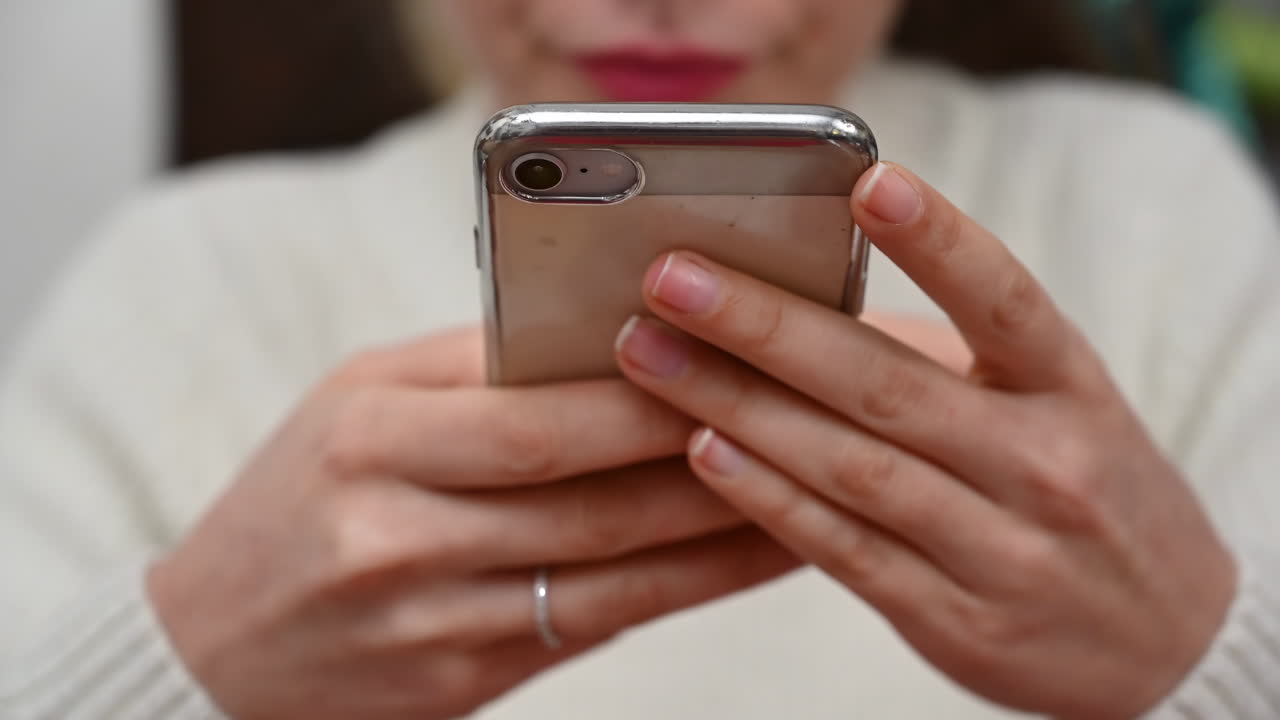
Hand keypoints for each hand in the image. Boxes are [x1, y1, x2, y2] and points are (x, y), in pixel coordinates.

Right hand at [148, 327, 794, 719]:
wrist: (215, 644)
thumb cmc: (296, 494)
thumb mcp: (356, 402)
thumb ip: (474, 366)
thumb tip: (611, 329)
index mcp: (371, 438)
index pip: (537, 417)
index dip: (650, 397)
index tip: (741, 360)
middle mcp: (398, 532)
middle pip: (590, 498)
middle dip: (712, 461)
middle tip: (809, 419)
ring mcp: (433, 618)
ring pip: (614, 573)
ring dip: (722, 534)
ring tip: (812, 488)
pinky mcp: (464, 678)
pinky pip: (599, 626)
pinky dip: (684, 587)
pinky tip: (746, 555)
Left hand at [613, 163, 1236, 718]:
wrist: (1170, 641)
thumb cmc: (1089, 492)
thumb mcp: (1060, 409)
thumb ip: (954, 361)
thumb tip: (803, 298)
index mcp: (1072, 389)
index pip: (1005, 300)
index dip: (937, 239)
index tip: (866, 179)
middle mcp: (1042, 463)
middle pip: (887, 383)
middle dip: (768, 326)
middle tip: (672, 277)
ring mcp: (1000, 547)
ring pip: (852, 465)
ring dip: (740, 407)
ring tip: (652, 355)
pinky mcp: (955, 617)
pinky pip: (846, 549)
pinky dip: (771, 499)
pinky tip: (705, 453)